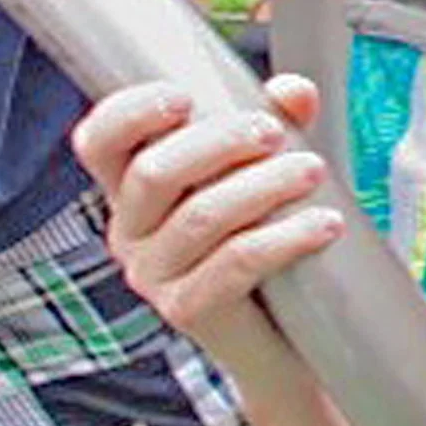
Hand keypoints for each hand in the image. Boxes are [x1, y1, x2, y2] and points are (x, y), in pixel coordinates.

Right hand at [72, 75, 341, 343]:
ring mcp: (153, 275)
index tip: (184, 96)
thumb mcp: (266, 168)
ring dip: (263, 185)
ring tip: (312, 170)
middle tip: (274, 131)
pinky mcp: (187, 310)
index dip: (129, 113)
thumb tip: (294, 90)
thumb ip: (278, 121)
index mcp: (133, 187)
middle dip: (219, 142)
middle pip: (154, 173)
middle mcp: (129, 231)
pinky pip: (234, 263)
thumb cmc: (264, 233)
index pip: (99, 142)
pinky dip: (285, 237)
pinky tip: (325, 223)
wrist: (281, 336)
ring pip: (200, 216)